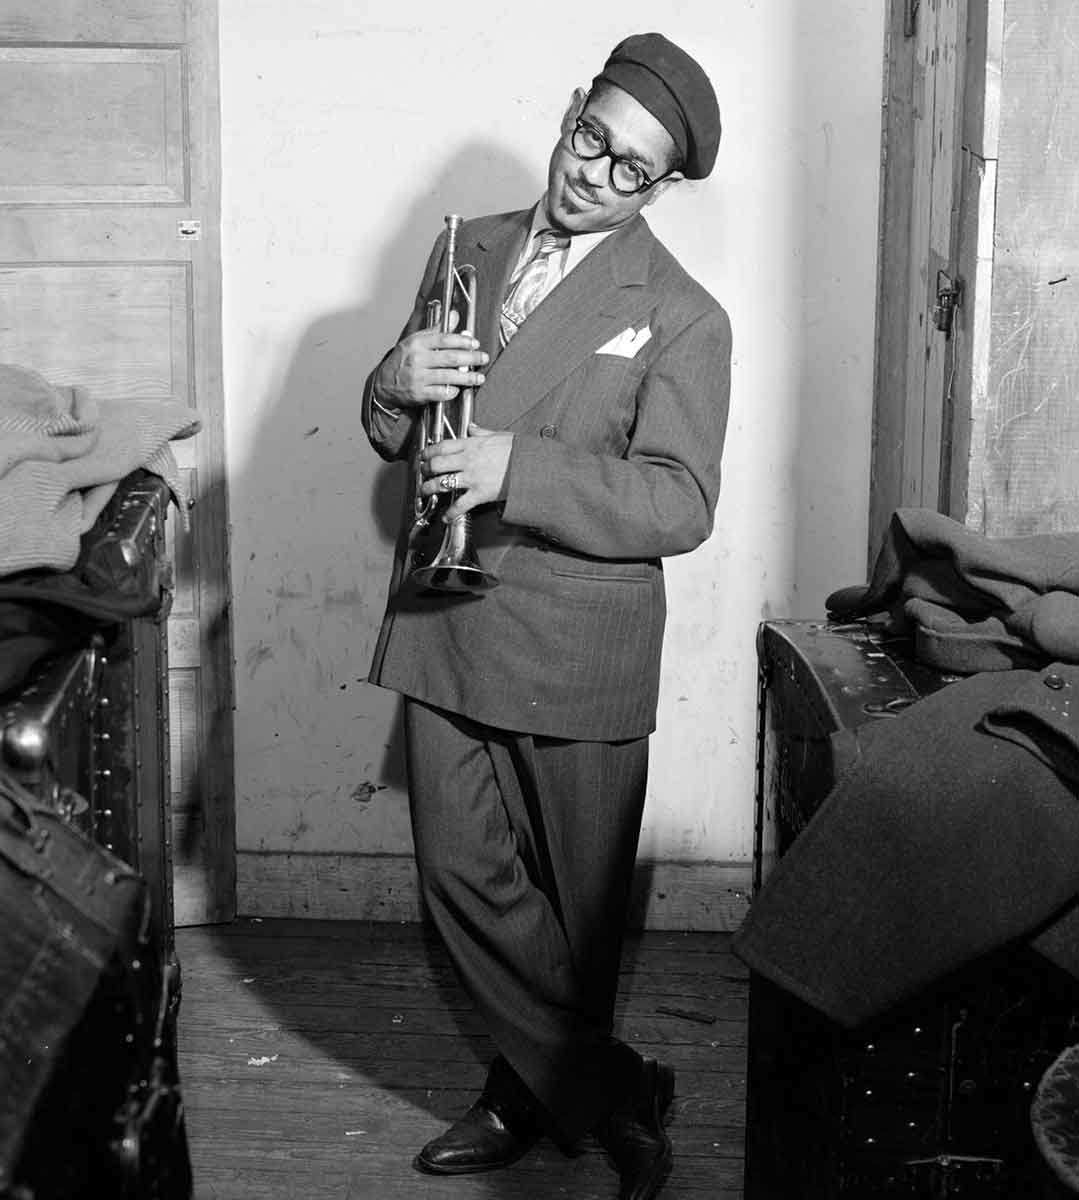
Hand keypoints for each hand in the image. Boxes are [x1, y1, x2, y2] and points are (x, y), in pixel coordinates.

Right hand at [374, 309, 488, 409]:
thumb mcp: (416, 340)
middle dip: (471, 358)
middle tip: (483, 358)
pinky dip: (452, 392)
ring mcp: (418, 377)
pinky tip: (459, 389)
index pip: (444, 339)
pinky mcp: (419, 394)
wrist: (384, 383)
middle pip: (450, 358)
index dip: (462, 341)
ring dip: (467, 378)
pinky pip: (441, 393)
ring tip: (478, 377)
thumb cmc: (402, 361)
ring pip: (449, 377)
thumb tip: (454, 316)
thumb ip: (437, 330)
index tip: (474, 343)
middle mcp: (417, 359)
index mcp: (417, 343)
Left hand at [420, 424, 512, 519]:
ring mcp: (472, 478)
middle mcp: (468, 460)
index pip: (442, 446)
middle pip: (437, 464)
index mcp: (471, 445)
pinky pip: (460, 505)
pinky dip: (451, 513)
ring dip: (429, 488)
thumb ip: (482, 432)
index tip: (424, 455)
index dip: (428, 452)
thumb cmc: (518, 451)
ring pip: (442, 483)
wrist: (531, 467)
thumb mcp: (500, 435)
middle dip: (425, 469)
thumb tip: (472, 428)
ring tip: (424, 491)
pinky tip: (445, 517)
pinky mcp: (479, 493)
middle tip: (422, 472)